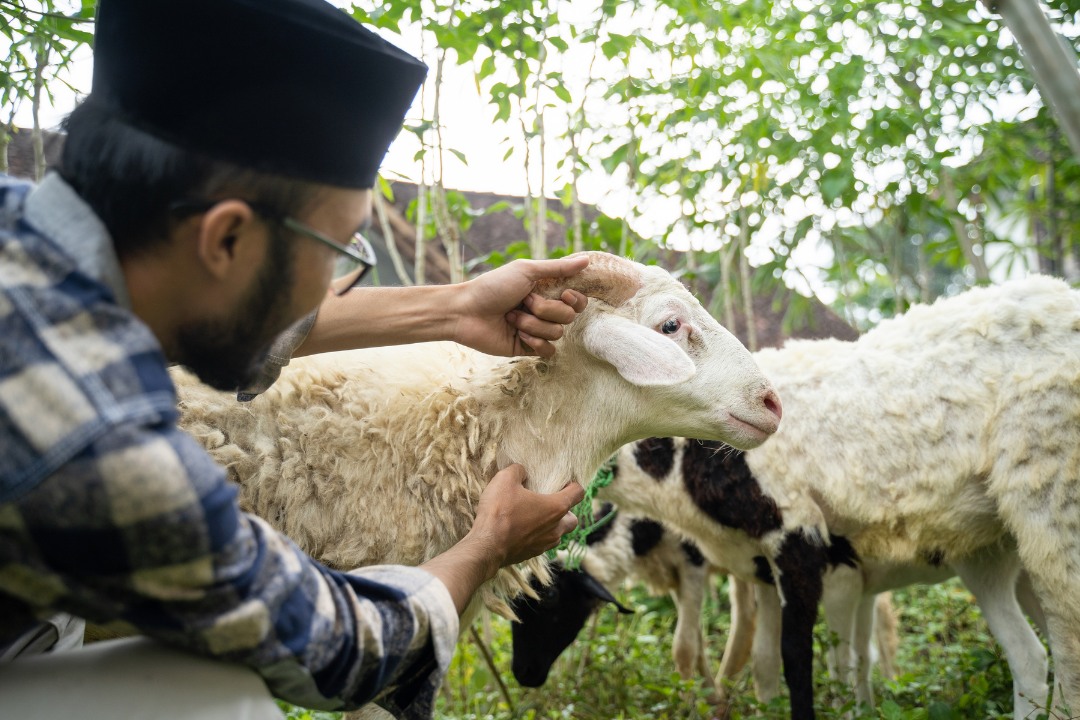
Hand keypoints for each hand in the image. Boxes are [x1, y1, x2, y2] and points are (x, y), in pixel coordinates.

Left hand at [452, 257, 589, 357]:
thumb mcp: (526, 271)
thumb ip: (557, 267)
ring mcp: (536, 330)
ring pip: (557, 333)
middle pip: (569, 316)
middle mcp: (543, 311)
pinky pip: (548, 351)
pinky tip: (518, 334)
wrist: (465, 311)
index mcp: (545, 291)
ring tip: (511, 317)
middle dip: (547, 309)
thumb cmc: (492, 286)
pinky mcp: (527, 348)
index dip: (575, 299)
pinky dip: (535, 342)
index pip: (577, 300)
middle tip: (524, 302)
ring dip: (533, 324)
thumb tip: (587, 260)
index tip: (563, 293)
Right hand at [467, 464, 583, 567]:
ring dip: (552, 525)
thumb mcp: (505, 480)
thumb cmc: (499, 512)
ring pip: (558, 534)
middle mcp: (556, 528)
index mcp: (556, 508)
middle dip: (566, 510)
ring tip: (534, 516)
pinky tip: (522, 529)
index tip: (563, 482)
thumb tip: (521, 470)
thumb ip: (517, 470)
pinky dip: (537, 536)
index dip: (573, 485)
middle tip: (549, 502)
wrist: (486, 546)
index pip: (578, 493)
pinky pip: (542, 543)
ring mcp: (545, 544)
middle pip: (573, 519)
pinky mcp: (533, 554)